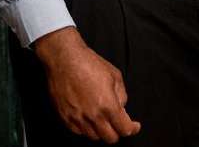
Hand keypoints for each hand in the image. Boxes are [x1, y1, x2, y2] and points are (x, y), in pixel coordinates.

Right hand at [34, 28, 140, 143]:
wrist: (64, 59)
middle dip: (117, 132)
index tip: (134, 126)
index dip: (132, 129)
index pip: (124, 129)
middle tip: (118, 123)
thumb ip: (121, 95)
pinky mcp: (65, 117)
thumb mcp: (115, 76)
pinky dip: (85, 128)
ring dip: (100, 131)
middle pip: (110, 138)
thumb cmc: (89, 63)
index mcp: (108, 106)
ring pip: (94, 137)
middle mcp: (93, 116)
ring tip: (101, 118)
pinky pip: (78, 131)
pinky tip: (88, 117)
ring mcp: (77, 118)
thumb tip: (121, 108)